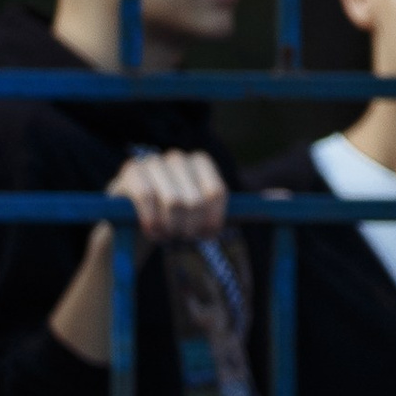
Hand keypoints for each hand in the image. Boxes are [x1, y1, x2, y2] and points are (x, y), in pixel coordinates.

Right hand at [106, 149, 229, 245]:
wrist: (129, 225)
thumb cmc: (170, 220)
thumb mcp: (199, 216)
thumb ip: (221, 209)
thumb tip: (265, 197)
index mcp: (200, 163)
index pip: (216, 192)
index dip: (211, 220)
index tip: (204, 235)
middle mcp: (177, 158)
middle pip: (195, 200)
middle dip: (189, 228)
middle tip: (181, 237)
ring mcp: (152, 162)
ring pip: (173, 200)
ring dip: (170, 227)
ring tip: (166, 235)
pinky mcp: (131, 171)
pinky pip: (146, 196)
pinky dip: (151, 220)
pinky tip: (151, 231)